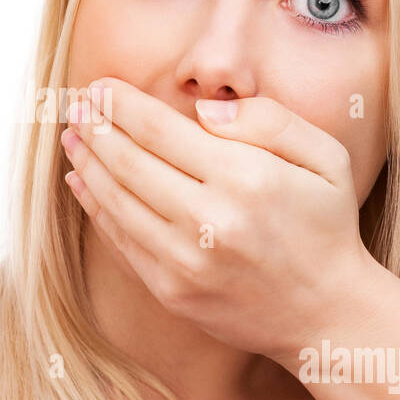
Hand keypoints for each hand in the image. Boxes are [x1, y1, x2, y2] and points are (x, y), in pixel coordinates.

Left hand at [59, 76, 376, 367]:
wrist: (327, 314)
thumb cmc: (326, 225)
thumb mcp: (325, 156)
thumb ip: (268, 120)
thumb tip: (201, 110)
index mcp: (247, 178)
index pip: (160, 130)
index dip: (122, 104)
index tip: (101, 86)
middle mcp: (210, 221)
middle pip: (128, 162)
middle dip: (95, 127)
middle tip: (77, 104)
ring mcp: (186, 261)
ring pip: (115, 201)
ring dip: (86, 163)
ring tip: (72, 135)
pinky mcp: (171, 292)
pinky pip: (119, 241)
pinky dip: (94, 206)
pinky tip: (82, 181)